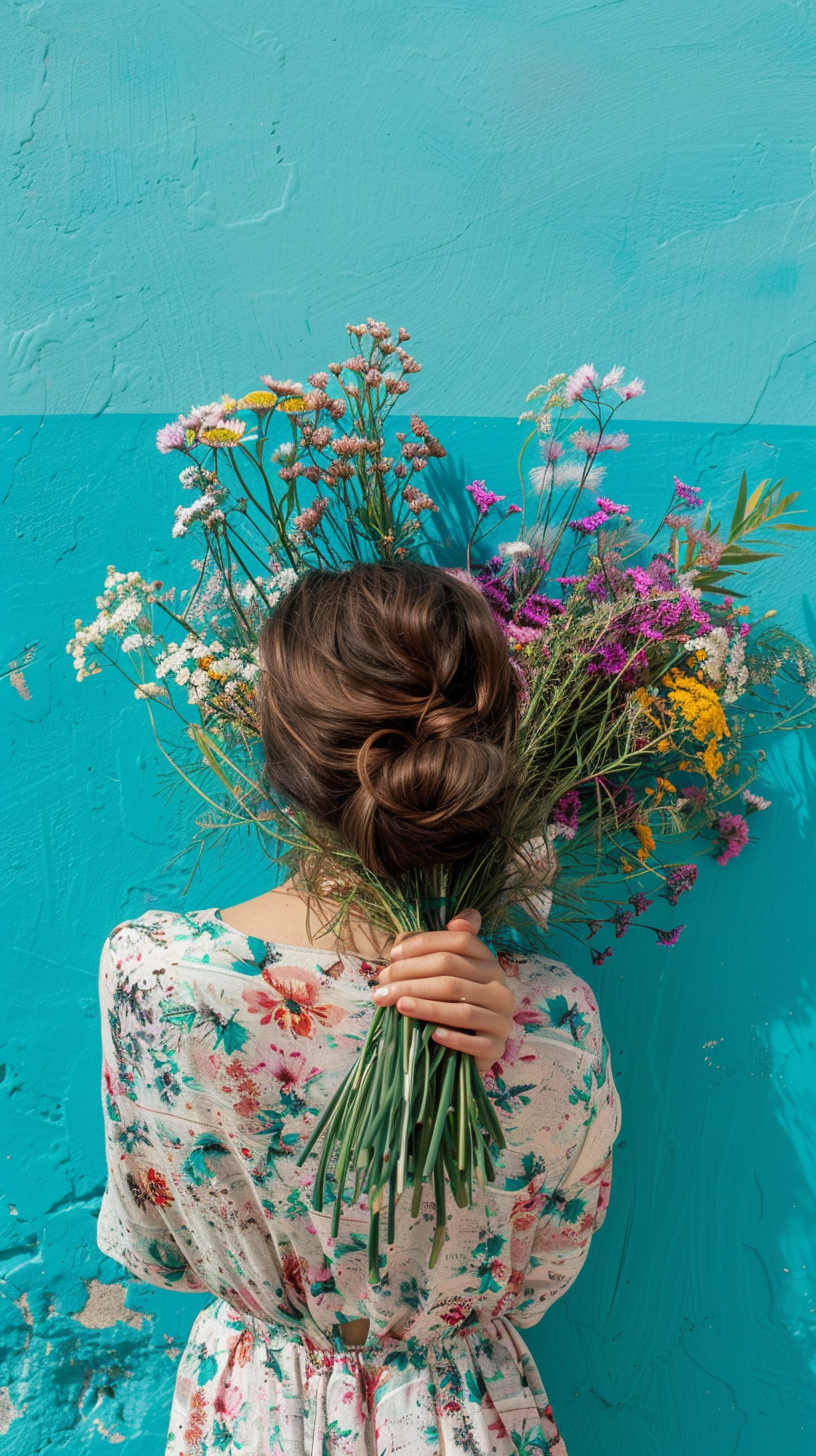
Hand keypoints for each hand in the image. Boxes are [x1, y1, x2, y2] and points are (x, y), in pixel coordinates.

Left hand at [371, 909, 514, 1075]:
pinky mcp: (496, 1047)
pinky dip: (453, 1038)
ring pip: (462, 1008)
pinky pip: (475, 1042)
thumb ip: (426, 953)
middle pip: (454, 972)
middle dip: (412, 977)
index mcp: (488, 963)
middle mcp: (499, 987)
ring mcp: (501, 1018)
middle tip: (382, 987)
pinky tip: (432, 1035)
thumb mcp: (439, 977)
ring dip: (426, 1007)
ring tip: (398, 1005)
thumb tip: (402, 938)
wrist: (462, 1053)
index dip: (425, 944)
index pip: (461, 941)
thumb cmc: (446, 1007)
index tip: (393, 955)